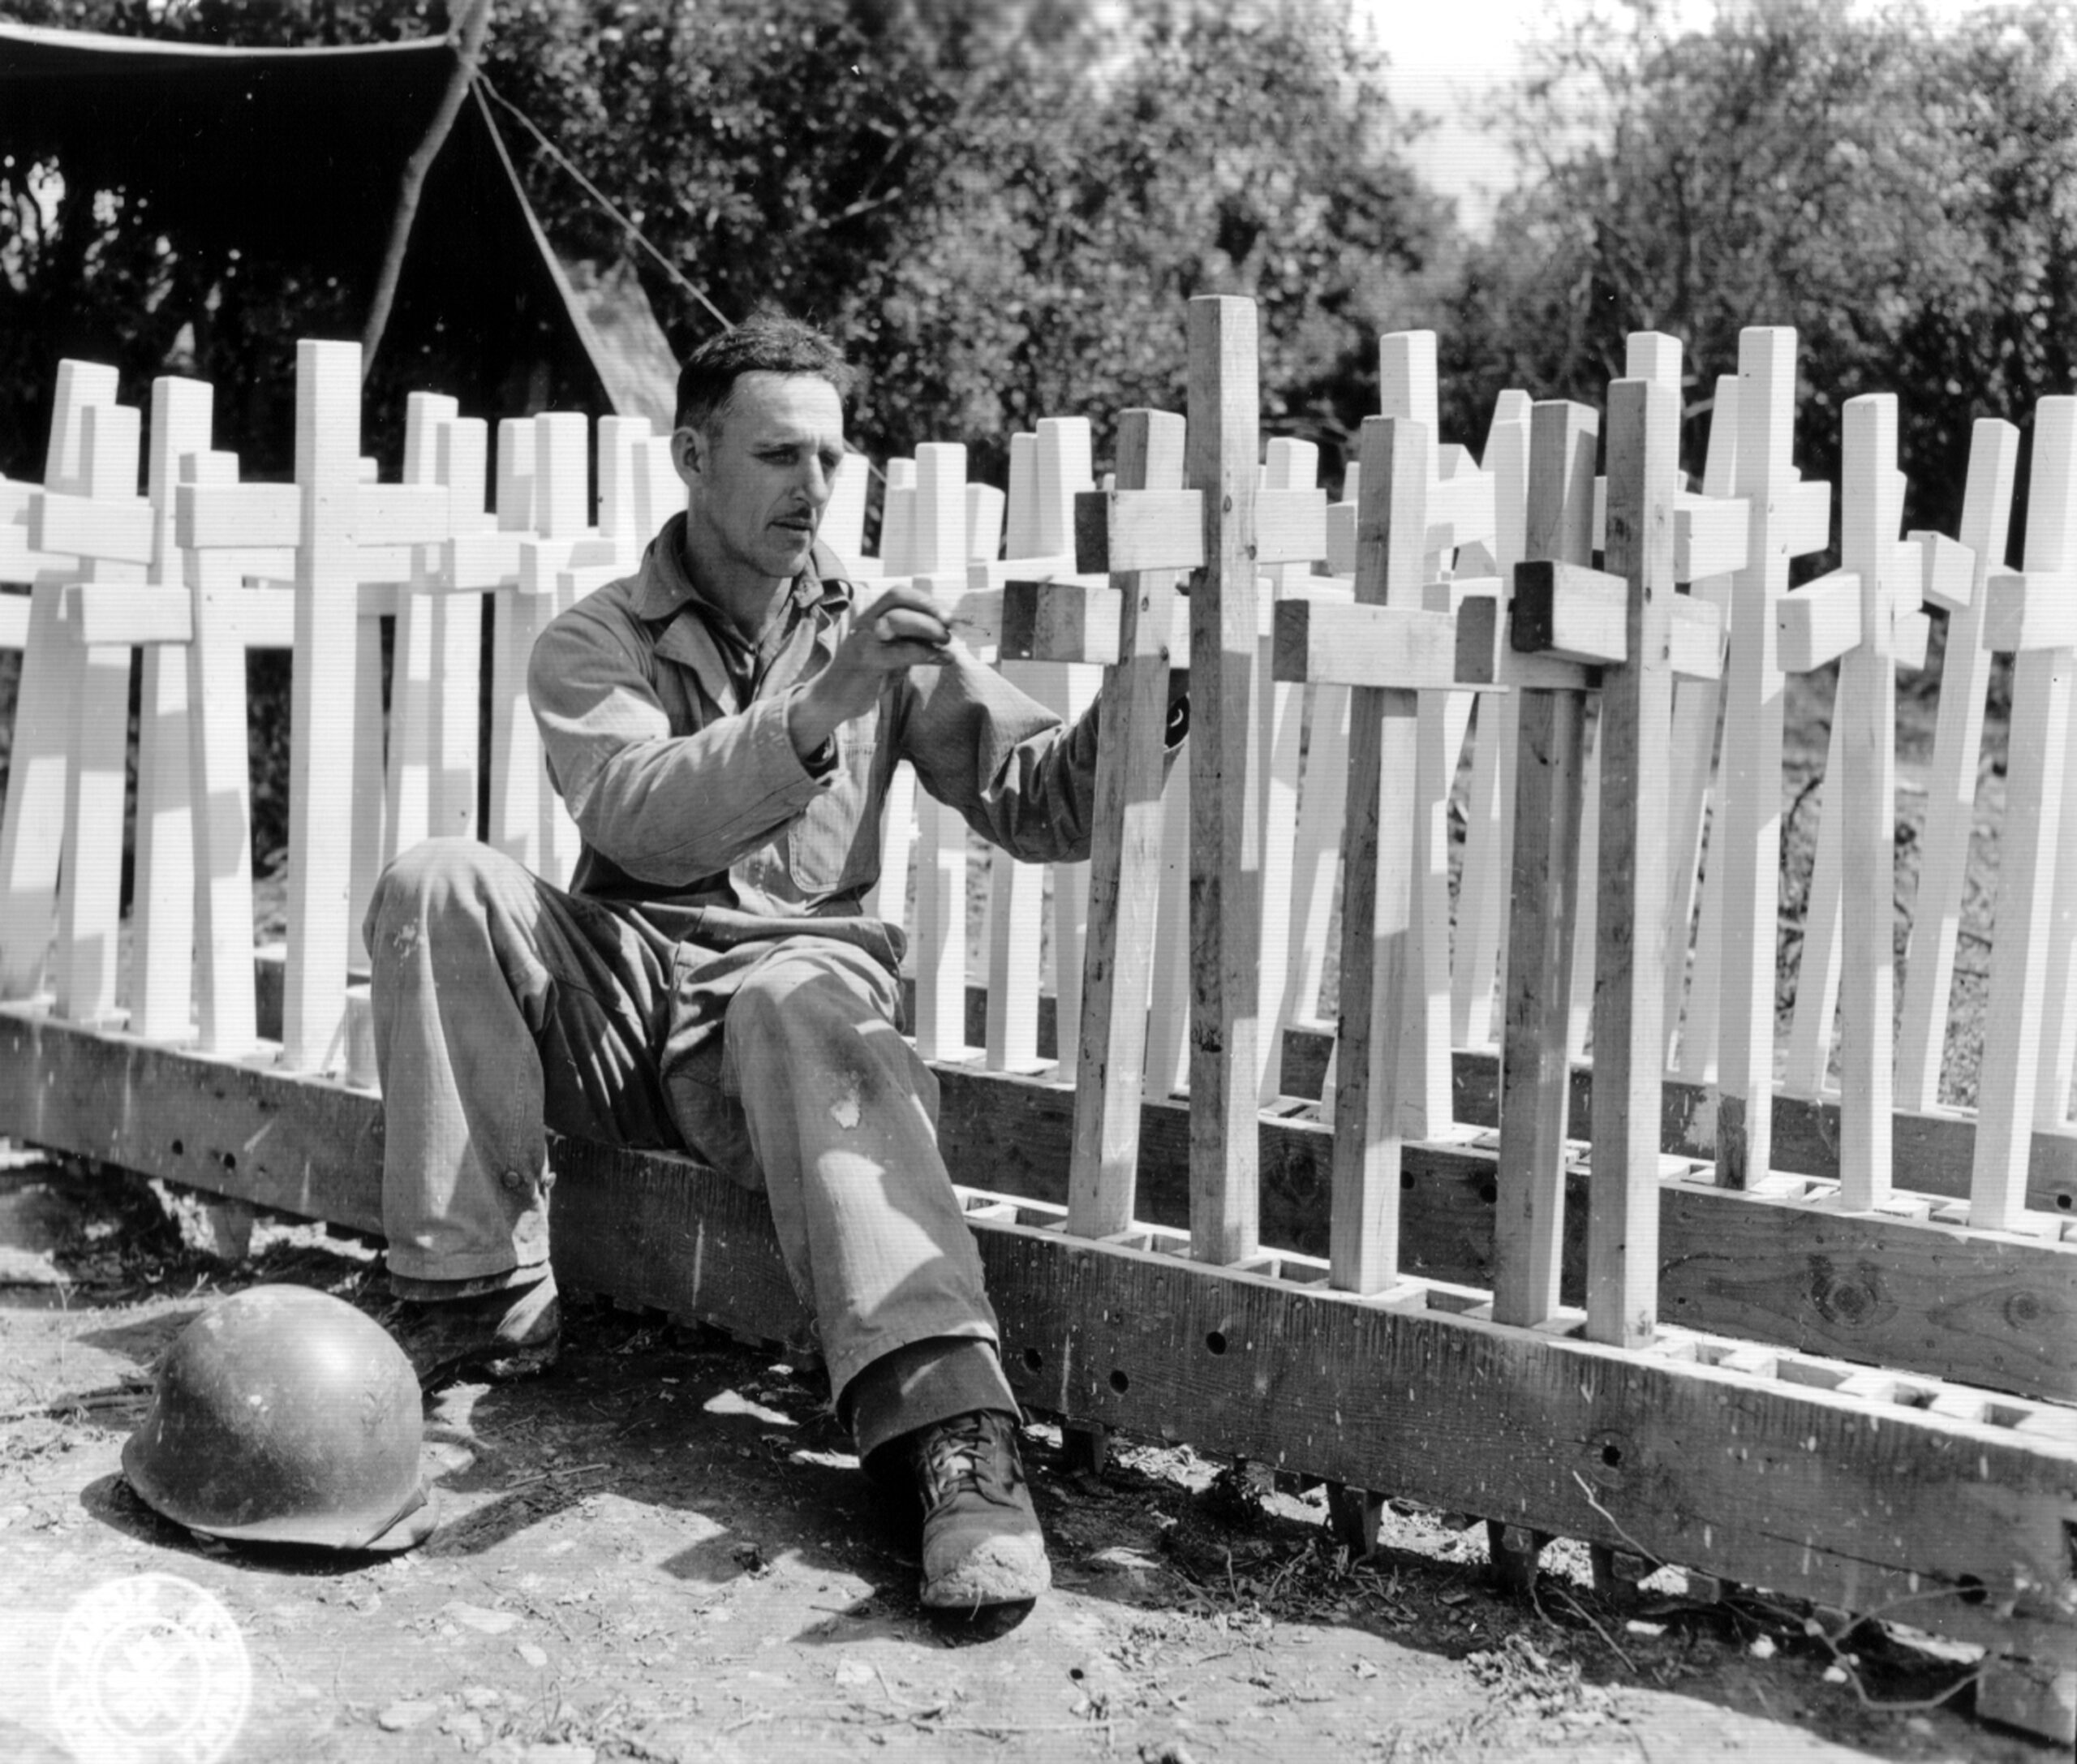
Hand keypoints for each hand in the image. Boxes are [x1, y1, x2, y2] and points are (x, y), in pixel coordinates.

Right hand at [788, 585, 951, 760]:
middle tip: (950, 627)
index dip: (925, 600)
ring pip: (898, 621)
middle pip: (898, 599)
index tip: (947, 615)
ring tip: (946, 643)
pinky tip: (943, 659)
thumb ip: (911, 641)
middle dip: (930, 610)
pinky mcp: (866, 661)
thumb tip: (945, 634)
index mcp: (870, 616)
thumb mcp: (891, 653)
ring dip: (929, 629)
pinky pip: (901, 651)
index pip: (898, 594)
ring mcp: (863, 640)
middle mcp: (865, 622)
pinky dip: (927, 653)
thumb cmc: (865, 676)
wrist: (832, 700)